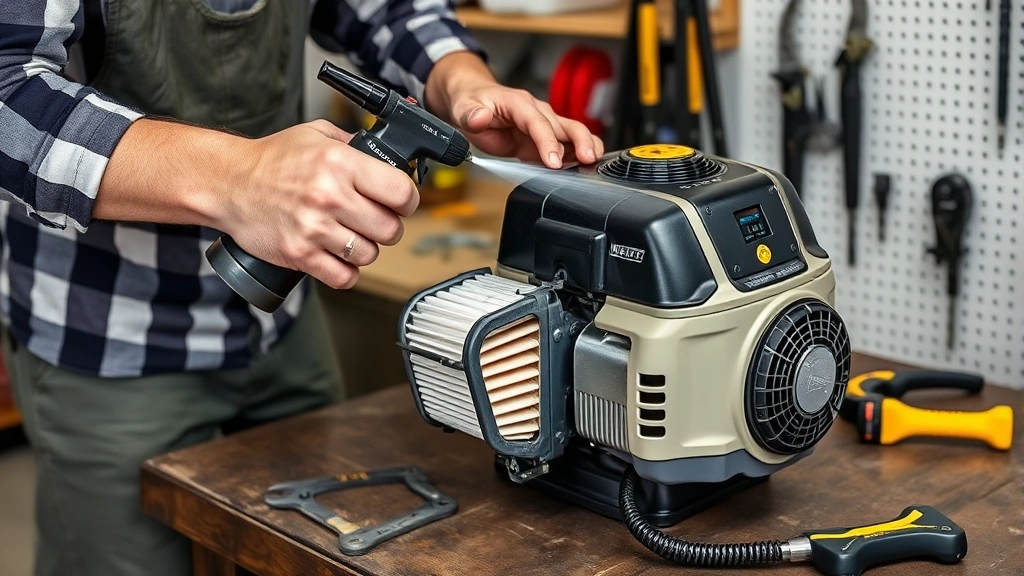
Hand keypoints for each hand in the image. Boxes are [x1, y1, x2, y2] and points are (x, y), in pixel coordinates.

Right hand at [221, 120, 416, 289]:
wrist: (228, 183)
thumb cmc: (271, 160)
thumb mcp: (316, 135)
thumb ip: (355, 144)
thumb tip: (390, 156)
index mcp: (340, 163)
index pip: (402, 192)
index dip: (407, 200)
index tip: (400, 202)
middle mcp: (330, 196)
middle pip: (390, 229)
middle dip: (387, 226)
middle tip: (372, 219)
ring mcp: (315, 228)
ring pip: (369, 255)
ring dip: (364, 248)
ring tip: (349, 235)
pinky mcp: (300, 254)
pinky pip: (344, 277)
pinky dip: (346, 271)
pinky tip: (337, 256)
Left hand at [425, 52, 603, 168]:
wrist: (474, 100)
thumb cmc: (472, 102)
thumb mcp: (464, 107)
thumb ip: (472, 114)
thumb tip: (480, 117)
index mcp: (519, 103)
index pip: (538, 122)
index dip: (548, 141)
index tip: (553, 161)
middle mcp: (537, 112)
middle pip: (566, 125)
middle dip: (580, 141)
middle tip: (587, 160)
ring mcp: (544, 126)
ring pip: (573, 133)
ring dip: (586, 147)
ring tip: (594, 164)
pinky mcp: (544, 139)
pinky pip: (566, 146)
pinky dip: (577, 157)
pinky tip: (583, 169)